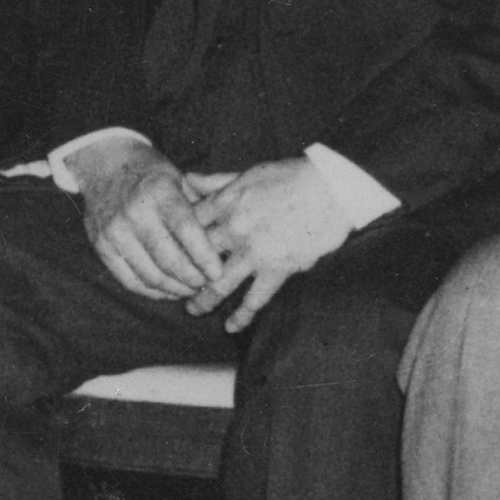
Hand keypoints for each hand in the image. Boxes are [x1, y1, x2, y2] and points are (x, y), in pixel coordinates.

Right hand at [73, 139, 231, 307]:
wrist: (105, 164)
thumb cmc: (152, 173)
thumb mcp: (179, 176)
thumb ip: (203, 202)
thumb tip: (229, 235)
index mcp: (160, 192)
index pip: (186, 230)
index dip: (204, 256)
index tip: (219, 273)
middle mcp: (134, 213)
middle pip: (168, 259)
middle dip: (192, 278)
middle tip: (209, 285)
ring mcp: (114, 232)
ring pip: (150, 275)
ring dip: (175, 289)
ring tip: (192, 289)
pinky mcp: (101, 247)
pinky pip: (130, 281)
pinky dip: (153, 291)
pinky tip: (169, 291)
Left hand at [185, 158, 366, 330]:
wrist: (333, 189)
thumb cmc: (292, 176)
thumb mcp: (249, 172)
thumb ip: (216, 181)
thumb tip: (187, 179)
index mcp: (226, 203)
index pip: (185, 225)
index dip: (172, 240)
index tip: (167, 252)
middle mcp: (234, 229)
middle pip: (194, 259)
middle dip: (181, 275)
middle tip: (173, 287)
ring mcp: (255, 251)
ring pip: (217, 285)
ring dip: (202, 301)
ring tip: (193, 309)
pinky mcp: (277, 269)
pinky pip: (254, 300)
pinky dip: (241, 316)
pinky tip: (232, 327)